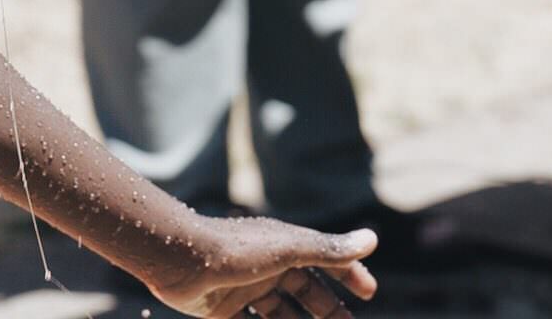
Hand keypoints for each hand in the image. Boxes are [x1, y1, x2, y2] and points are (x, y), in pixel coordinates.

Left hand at [139, 217, 376, 317]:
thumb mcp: (289, 249)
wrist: (179, 259)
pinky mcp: (225, 307)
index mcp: (285, 245)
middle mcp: (268, 263)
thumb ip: (328, 249)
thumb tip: (372, 240)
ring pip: (282, 312)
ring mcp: (246, 286)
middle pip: (305, 290)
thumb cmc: (237, 249)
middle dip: (328, 309)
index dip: (348, 273)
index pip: (325, 257)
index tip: (369, 293)